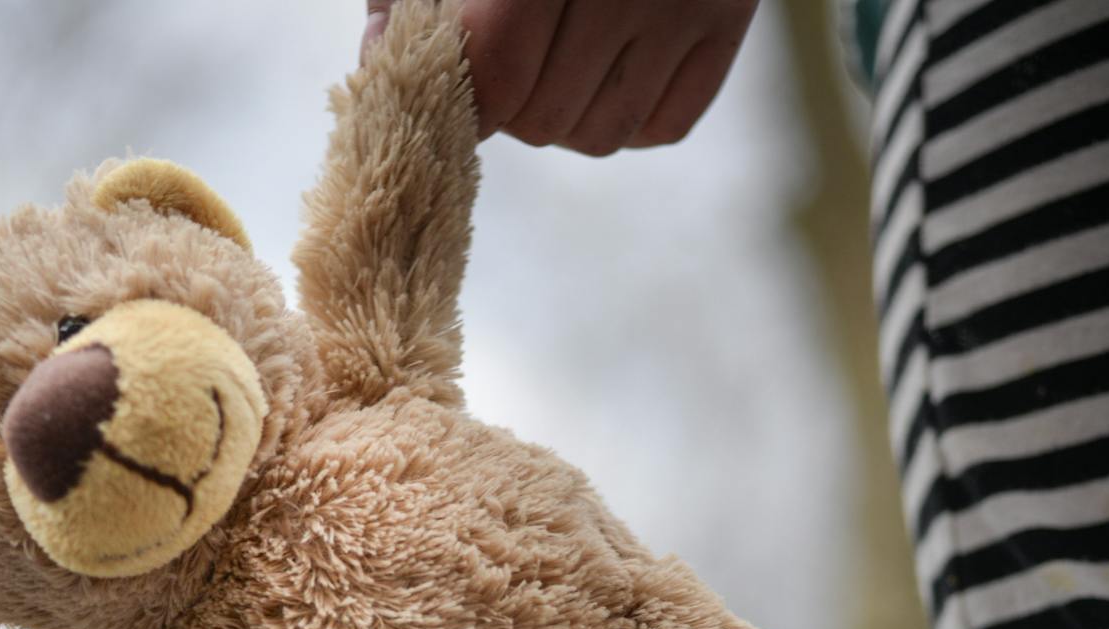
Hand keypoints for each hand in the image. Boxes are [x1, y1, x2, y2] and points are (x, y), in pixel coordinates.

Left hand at [363, 0, 761, 154]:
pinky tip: (608, 74)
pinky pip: (662, 127)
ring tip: (555, 69)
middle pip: (543, 117)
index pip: (497, 73)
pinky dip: (627, 120)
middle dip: (513, 109)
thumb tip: (379, 73)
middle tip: (510, 69)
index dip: (467, 100)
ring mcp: (684, 2)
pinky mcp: (729, 22)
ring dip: (564, 121)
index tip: (457, 91)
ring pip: (601, 135)